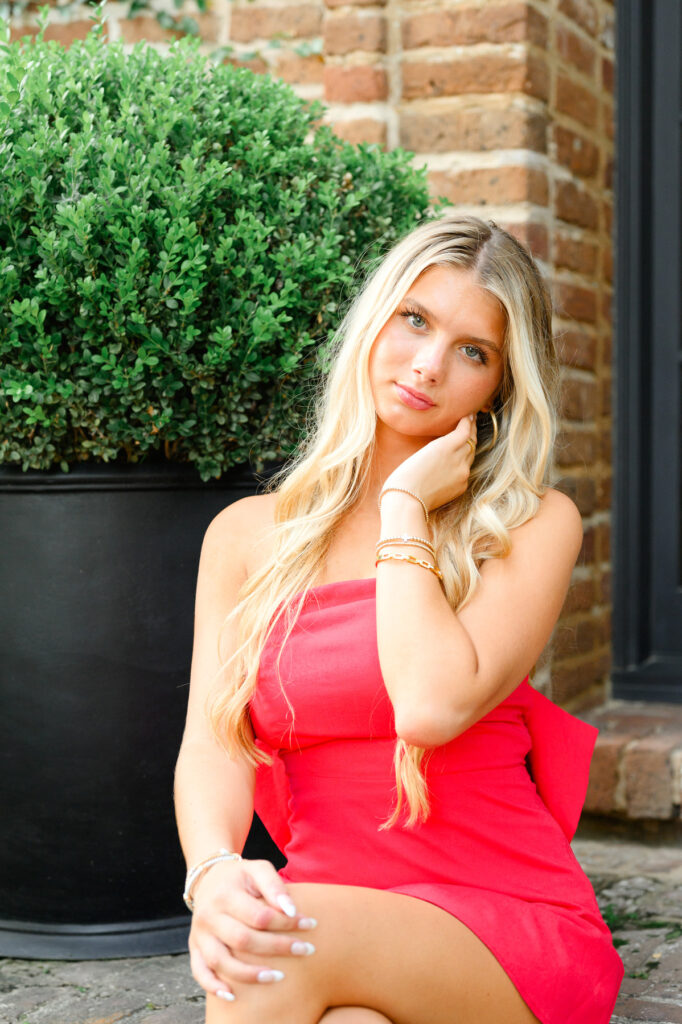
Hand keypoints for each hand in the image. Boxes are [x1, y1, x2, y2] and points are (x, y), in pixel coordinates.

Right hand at [188, 857, 316, 1001]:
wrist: (208, 878)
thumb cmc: (240, 877)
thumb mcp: (257, 869)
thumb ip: (274, 885)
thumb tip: (291, 910)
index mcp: (225, 894)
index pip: (259, 915)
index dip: (286, 923)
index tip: (310, 924)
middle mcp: (209, 916)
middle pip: (243, 940)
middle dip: (278, 948)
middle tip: (305, 950)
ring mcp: (199, 934)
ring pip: (221, 961)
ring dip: (250, 974)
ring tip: (279, 977)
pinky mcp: (194, 948)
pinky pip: (200, 971)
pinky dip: (213, 985)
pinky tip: (232, 994)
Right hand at [381, 414, 476, 514]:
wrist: (407, 500)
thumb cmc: (405, 475)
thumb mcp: (421, 452)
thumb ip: (440, 445)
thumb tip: (451, 441)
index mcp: (446, 446)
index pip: (465, 430)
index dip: (468, 421)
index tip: (468, 415)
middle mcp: (458, 458)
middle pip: (471, 441)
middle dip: (471, 430)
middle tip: (471, 421)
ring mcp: (462, 473)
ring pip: (470, 455)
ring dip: (469, 446)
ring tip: (466, 438)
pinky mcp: (462, 486)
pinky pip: (466, 470)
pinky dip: (464, 463)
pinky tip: (458, 460)